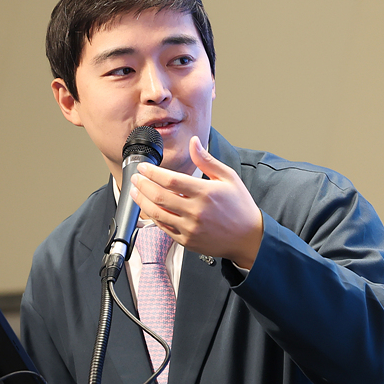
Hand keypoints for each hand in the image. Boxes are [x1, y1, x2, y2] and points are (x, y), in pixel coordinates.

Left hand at [130, 136, 264, 268]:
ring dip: (142, 201)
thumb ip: (207, 160)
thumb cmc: (239, 206)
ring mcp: (190, 228)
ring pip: (157, 213)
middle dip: (142, 185)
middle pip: (159, 196)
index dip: (152, 172)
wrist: (248, 238)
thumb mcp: (228, 178)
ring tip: (135, 191)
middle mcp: (196, 211)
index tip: (144, 167)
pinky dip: (153, 216)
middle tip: (136, 177)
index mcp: (206, 193)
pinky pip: (163, 227)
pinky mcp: (186, 241)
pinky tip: (148, 208)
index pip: (170, 180)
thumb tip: (193, 142)